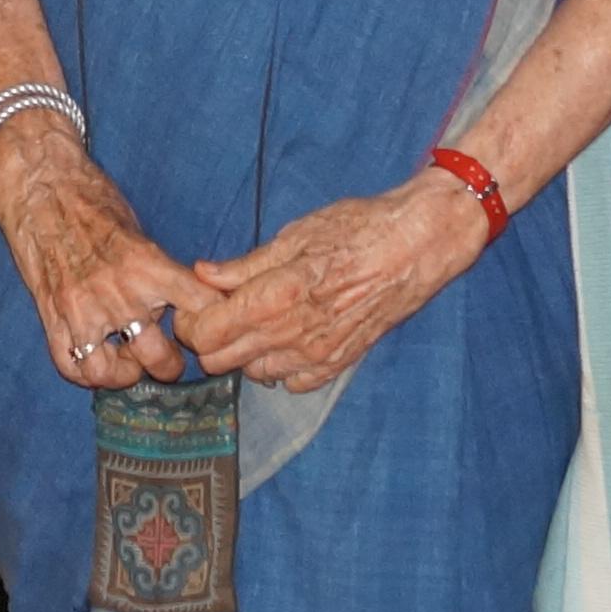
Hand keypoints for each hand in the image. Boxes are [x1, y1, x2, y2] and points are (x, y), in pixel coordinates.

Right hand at [0, 128, 209, 388]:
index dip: (212, 325)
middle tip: (169, 359)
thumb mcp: (140, 231)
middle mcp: (119, 293)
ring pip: (114, 372)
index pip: (201, 309)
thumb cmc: (93, 199)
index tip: (210, 330)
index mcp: (149, 266)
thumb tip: (187, 301)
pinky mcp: (52, 316)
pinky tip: (96, 362)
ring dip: (127, 374)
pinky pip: (71, 365)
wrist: (41, 186)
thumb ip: (160, 271)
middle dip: (171, 364)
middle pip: (160, 356)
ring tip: (130, 365)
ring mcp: (83, 309)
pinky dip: (86, 374)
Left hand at [182, 174, 480, 395]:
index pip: (206, 334)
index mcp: (274, 297)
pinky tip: (289, 336)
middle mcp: (292, 335)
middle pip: (220, 362)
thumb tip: (203, 274)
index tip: (199, 303)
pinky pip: (292, 382)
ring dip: (245, 352)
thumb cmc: (359, 230)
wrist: (418, 246)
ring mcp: (316, 355)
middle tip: (223, 312)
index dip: (192, 320)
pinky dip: (281, 365)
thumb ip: (245, 265)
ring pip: (254, 374)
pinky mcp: (338, 363)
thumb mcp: (295, 235)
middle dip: (211, 339)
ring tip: (259, 321)